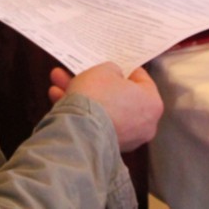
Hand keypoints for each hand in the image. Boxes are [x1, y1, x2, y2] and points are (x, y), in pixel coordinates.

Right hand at [48, 63, 163, 151]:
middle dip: (95, 82)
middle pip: (117, 96)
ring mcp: (125, 138)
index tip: (113, 62)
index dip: (125, 68)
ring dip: (82, 95)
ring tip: (59, 80)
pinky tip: (57, 97)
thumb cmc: (99, 95)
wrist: (81, 131)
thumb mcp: (105, 70)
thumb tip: (113, 75)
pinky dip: (79, 111)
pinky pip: (94, 123)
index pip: (142, 80)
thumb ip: (112, 70)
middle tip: (82, 71)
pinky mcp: (106, 146)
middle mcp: (143, 124)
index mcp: (152, 103)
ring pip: (102, 109)